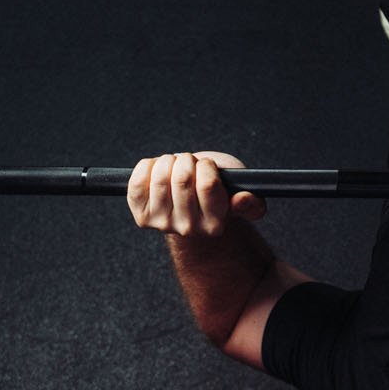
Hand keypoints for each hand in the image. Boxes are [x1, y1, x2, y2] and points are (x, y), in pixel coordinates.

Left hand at [127, 151, 266, 236]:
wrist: (190, 210)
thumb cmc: (216, 196)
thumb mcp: (240, 194)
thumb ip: (251, 202)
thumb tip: (244, 199)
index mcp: (215, 224)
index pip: (208, 184)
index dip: (206, 165)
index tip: (207, 166)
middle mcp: (188, 229)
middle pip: (182, 178)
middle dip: (187, 160)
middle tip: (190, 164)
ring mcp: (162, 224)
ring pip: (160, 178)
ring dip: (168, 161)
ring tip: (175, 165)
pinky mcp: (142, 216)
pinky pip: (137, 184)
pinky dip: (147, 166)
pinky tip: (156, 168)